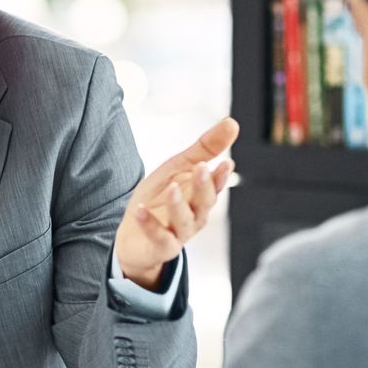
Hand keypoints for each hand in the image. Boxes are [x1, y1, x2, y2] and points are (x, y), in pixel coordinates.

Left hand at [113, 117, 239, 289]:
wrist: (135, 234)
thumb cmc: (161, 197)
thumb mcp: (180, 167)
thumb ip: (205, 148)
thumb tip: (232, 122)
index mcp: (201, 195)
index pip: (214, 186)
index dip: (220, 176)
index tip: (226, 163)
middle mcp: (195, 216)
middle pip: (204, 203)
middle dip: (204, 186)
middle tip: (203, 168)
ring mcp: (179, 233)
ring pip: (184, 221)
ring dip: (179, 205)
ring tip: (173, 188)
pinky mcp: (161, 246)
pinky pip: (158, 236)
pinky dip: (149, 224)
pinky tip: (140, 209)